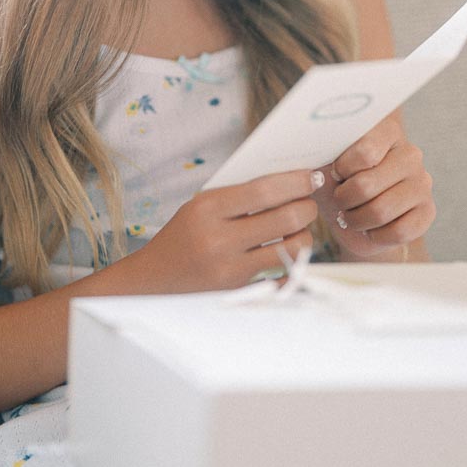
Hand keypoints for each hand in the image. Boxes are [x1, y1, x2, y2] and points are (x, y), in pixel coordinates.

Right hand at [137, 169, 320, 291]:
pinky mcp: (240, 290)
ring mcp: (230, 269)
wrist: (154, 280)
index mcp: (207, 209)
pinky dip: (292, 261)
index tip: (312, 177)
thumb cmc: (183, 236)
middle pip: (286, 218)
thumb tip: (289, 182)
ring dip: (304, 235)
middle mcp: (219, 239)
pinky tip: (286, 252)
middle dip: (307, 207)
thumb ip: (239, 196)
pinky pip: (283, 273)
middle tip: (308, 204)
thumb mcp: (201, 206)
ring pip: (292, 248)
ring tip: (297, 229)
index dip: (296, 181)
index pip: (264, 190)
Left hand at [316, 115, 434, 260]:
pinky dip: (376, 236)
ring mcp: (422, 183)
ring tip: (351, 216)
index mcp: (387, 132)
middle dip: (344, 199)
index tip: (336, 173)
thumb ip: (323, 152)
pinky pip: (398, 232)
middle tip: (340, 200)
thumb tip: (313, 145)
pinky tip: (371, 228)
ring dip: (356, 220)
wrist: (354, 221)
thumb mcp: (324, 165)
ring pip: (380, 211)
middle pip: (366, 184)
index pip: (364, 151)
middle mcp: (410, 154)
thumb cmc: (338, 186)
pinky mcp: (428, 212)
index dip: (341, 169)